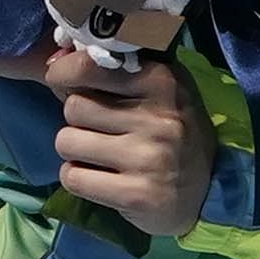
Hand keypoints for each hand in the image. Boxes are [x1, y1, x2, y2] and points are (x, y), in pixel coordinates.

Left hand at [48, 46, 218, 232]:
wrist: (205, 193)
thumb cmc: (171, 133)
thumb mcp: (156, 91)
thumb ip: (111, 72)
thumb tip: (53, 63)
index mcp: (163, 81)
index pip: (88, 66)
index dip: (65, 74)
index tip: (65, 82)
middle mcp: (158, 118)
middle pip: (73, 106)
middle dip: (77, 120)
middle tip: (100, 130)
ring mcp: (147, 158)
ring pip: (67, 141)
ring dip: (75, 151)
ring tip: (100, 155)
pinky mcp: (135, 195)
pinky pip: (72, 177)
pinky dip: (78, 178)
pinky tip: (101, 178)